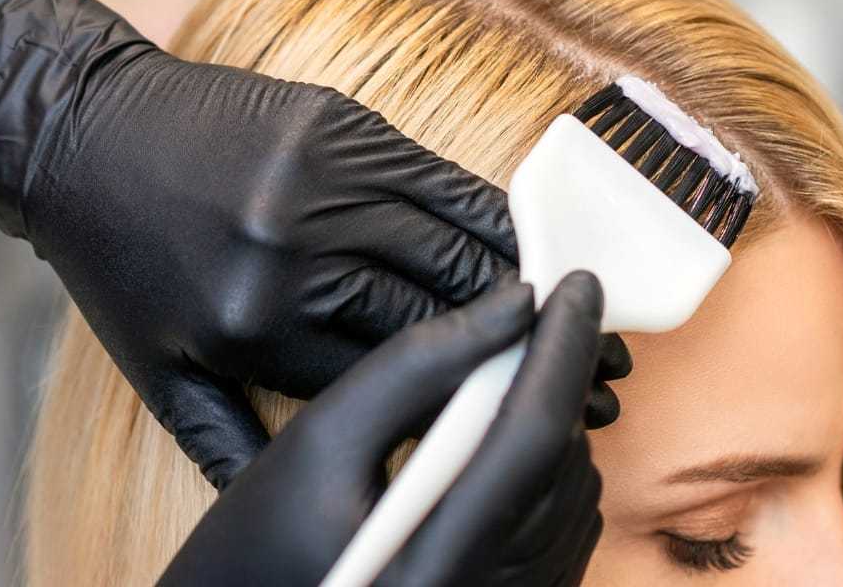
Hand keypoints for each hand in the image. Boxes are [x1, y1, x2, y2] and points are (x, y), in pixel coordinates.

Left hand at [0, 0, 626, 487]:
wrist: (83, 133)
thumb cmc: (124, 261)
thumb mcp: (159, 371)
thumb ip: (238, 442)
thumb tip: (308, 506)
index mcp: (257, 326)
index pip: (395, 375)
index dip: (479, 403)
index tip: (538, 422)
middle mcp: (298, 252)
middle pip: (443, 311)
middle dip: (527, 353)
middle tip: (595, 380)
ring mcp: (324, 180)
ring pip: (455, 242)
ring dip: (531, 286)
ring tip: (581, 319)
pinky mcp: (344, 126)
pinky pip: (440, 179)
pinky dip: (494, 215)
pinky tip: (534, 245)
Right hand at [158, 273, 606, 586]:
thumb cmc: (263, 538)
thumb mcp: (323, 436)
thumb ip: (418, 364)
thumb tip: (515, 304)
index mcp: (435, 566)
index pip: (532, 435)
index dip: (562, 347)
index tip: (576, 284)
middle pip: (564, 458)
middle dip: (565, 373)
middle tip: (552, 310)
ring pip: (579, 486)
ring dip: (560, 417)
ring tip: (520, 370)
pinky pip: (569, 522)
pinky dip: (554, 464)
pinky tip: (511, 431)